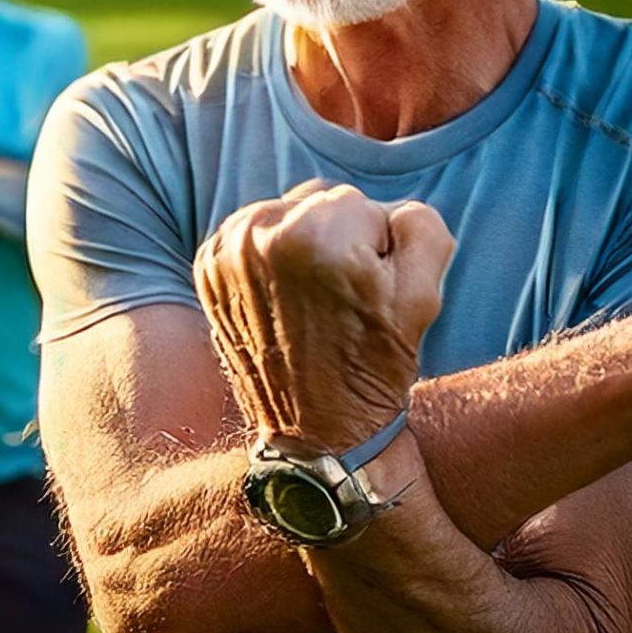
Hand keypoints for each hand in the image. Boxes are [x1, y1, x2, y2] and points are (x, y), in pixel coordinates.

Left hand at [195, 182, 454, 453]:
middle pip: (324, 202)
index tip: (366, 296)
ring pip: (289, 212)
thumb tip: (390, 208)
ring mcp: (226, 251)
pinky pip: (256, 233)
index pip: (367, 206)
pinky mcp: (208, 266)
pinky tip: (285, 297)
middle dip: (342, 240)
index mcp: (314, 237)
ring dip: (306, 243)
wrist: (313, 430)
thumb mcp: (422, 295)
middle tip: (342, 301)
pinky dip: (273, 255)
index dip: (379, 250)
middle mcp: (259, 235)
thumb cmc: (372, 366)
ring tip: (313, 300)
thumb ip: (420, 225)